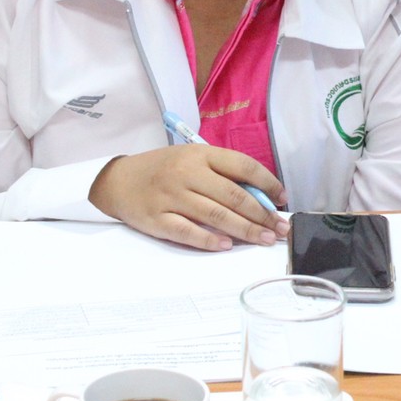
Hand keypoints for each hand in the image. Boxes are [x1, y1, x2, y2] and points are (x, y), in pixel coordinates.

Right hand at [88, 144, 288, 250]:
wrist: (118, 180)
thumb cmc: (164, 169)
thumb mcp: (192, 159)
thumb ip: (221, 174)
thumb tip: (260, 197)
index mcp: (200, 154)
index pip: (242, 166)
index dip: (266, 183)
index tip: (281, 198)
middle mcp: (187, 173)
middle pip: (233, 195)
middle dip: (261, 213)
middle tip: (280, 228)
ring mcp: (171, 196)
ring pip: (215, 215)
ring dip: (245, 229)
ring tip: (264, 239)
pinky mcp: (157, 219)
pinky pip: (187, 232)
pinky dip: (209, 240)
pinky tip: (227, 245)